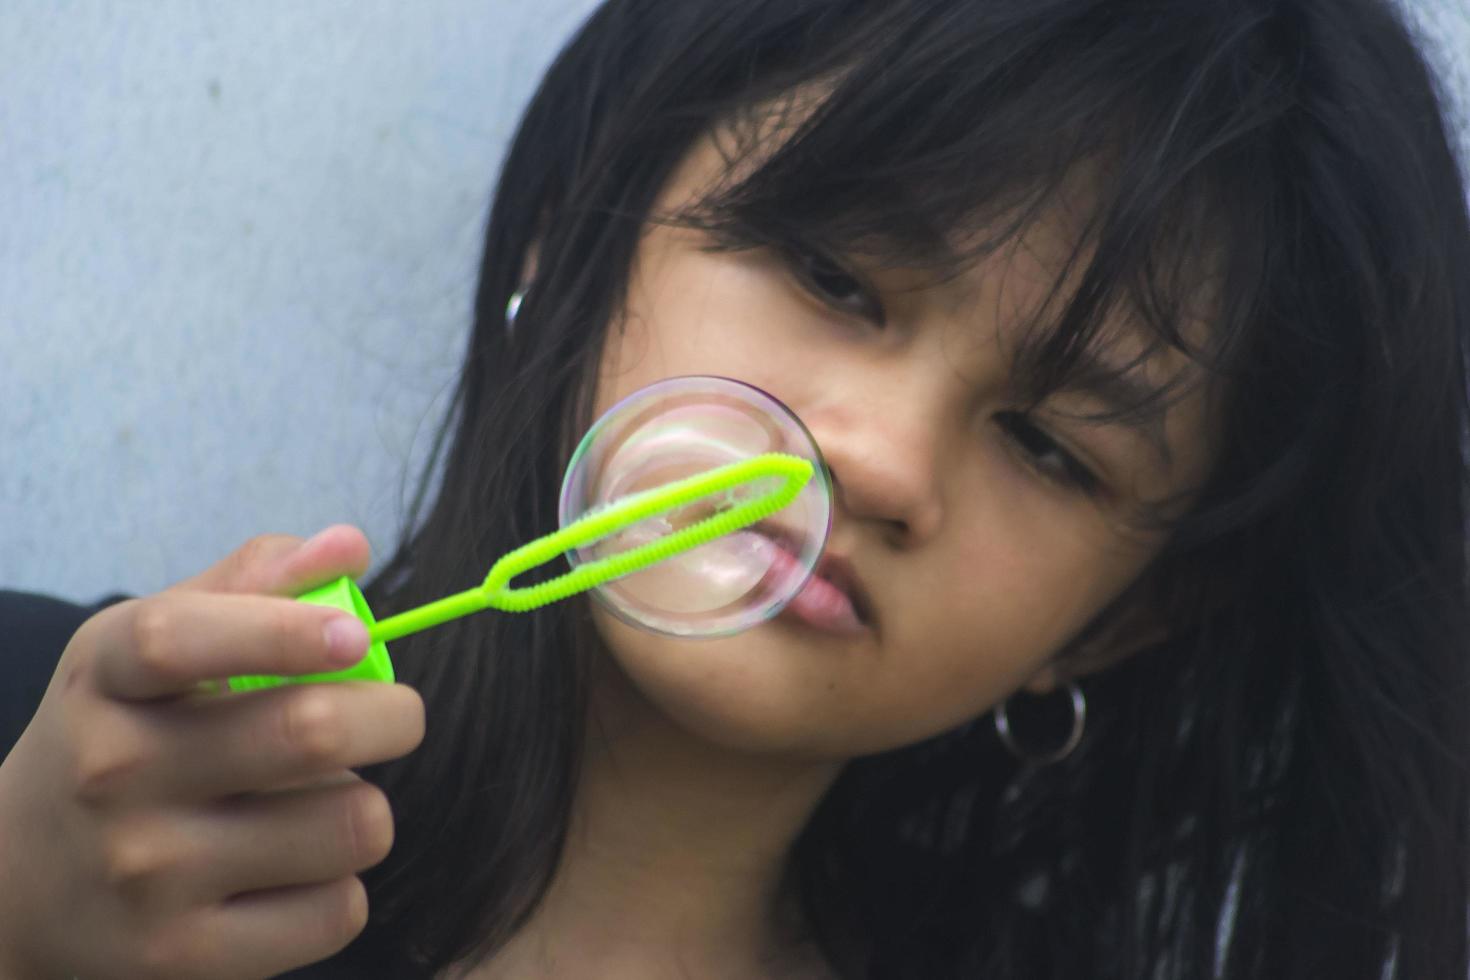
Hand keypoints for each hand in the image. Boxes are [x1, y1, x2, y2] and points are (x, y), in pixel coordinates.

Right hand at [0, 527, 425, 979]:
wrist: (18, 890)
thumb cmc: (121, 740)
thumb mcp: (149, 650)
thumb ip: (252, 585)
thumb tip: (348, 547)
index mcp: (106, 678)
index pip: (183, 638)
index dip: (286, 628)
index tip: (355, 634)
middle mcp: (113, 774)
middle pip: (310, 732)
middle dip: (392, 715)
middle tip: (395, 715)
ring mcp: (146, 875)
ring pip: (351, 824)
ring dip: (365, 807)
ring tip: (323, 803)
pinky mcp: (183, 959)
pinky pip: (339, 910)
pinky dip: (342, 885)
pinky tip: (295, 872)